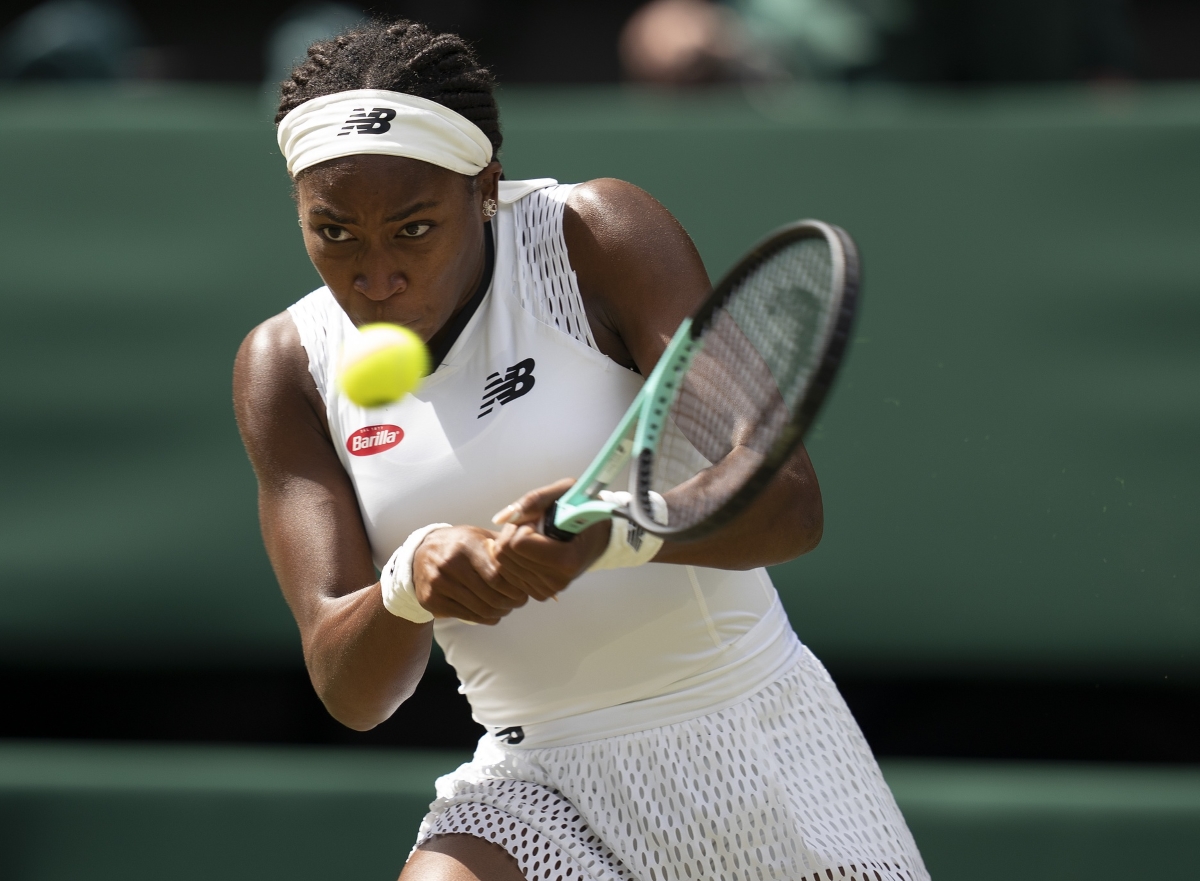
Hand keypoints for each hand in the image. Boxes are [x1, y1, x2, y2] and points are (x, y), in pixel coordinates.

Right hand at [411, 526, 530, 624]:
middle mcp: (450, 563)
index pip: (498, 574)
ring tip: (507, 608)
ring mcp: (438, 582)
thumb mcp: (479, 536)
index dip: (515, 587)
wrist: (419, 554)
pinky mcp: (431, 599)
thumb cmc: (460, 544)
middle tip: (519, 602)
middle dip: (511, 602)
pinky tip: (492, 613)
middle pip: (491, 594)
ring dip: (500, 612)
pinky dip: (485, 618)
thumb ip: (503, 545)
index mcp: (467, 544)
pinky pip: (467, 616)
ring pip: (480, 608)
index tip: (525, 590)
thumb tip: (534, 556)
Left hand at [489, 479, 610, 599]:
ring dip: (513, 544)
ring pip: (502, 564)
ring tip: (536, 537)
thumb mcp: (566, 491)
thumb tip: (499, 519)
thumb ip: (533, 501)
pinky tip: (532, 550)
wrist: (599, 535)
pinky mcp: (539, 593)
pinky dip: (515, 558)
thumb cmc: (584, 509)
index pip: (517, 543)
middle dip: (514, 533)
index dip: (523, 524)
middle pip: (505, 554)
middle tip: (536, 525)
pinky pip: (508, 573)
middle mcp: (557, 580)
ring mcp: (548, 589)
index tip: (540, 519)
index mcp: (565, 560)